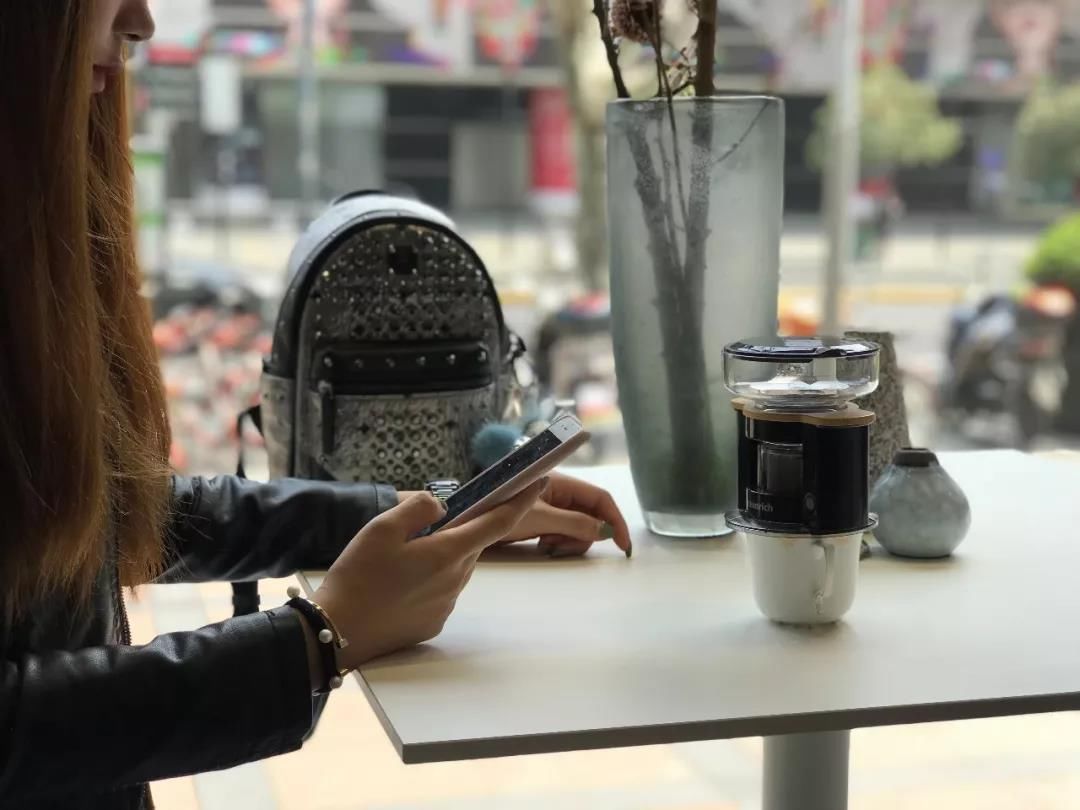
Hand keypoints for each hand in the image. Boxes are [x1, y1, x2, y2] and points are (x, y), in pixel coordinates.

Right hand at [316, 481, 545, 668]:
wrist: (337, 631)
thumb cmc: (357, 576)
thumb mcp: (381, 528)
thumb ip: (419, 509)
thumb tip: (444, 506)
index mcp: (447, 552)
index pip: (498, 522)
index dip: (521, 500)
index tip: (539, 481)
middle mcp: (456, 580)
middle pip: (470, 545)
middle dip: (459, 531)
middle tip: (424, 527)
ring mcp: (446, 604)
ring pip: (455, 568)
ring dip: (440, 557)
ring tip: (399, 559)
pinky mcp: (434, 622)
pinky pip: (441, 592)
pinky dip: (428, 582)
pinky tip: (397, 586)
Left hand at [500, 473, 631, 557]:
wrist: (465, 523)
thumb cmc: (498, 511)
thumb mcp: (540, 519)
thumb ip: (574, 524)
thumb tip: (605, 532)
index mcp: (561, 482)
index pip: (600, 498)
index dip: (616, 520)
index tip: (622, 546)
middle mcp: (558, 491)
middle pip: (590, 514)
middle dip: (584, 534)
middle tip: (562, 546)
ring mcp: (549, 506)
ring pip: (576, 526)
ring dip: (569, 540)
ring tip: (546, 545)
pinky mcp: (539, 518)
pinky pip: (561, 532)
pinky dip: (558, 541)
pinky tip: (541, 545)